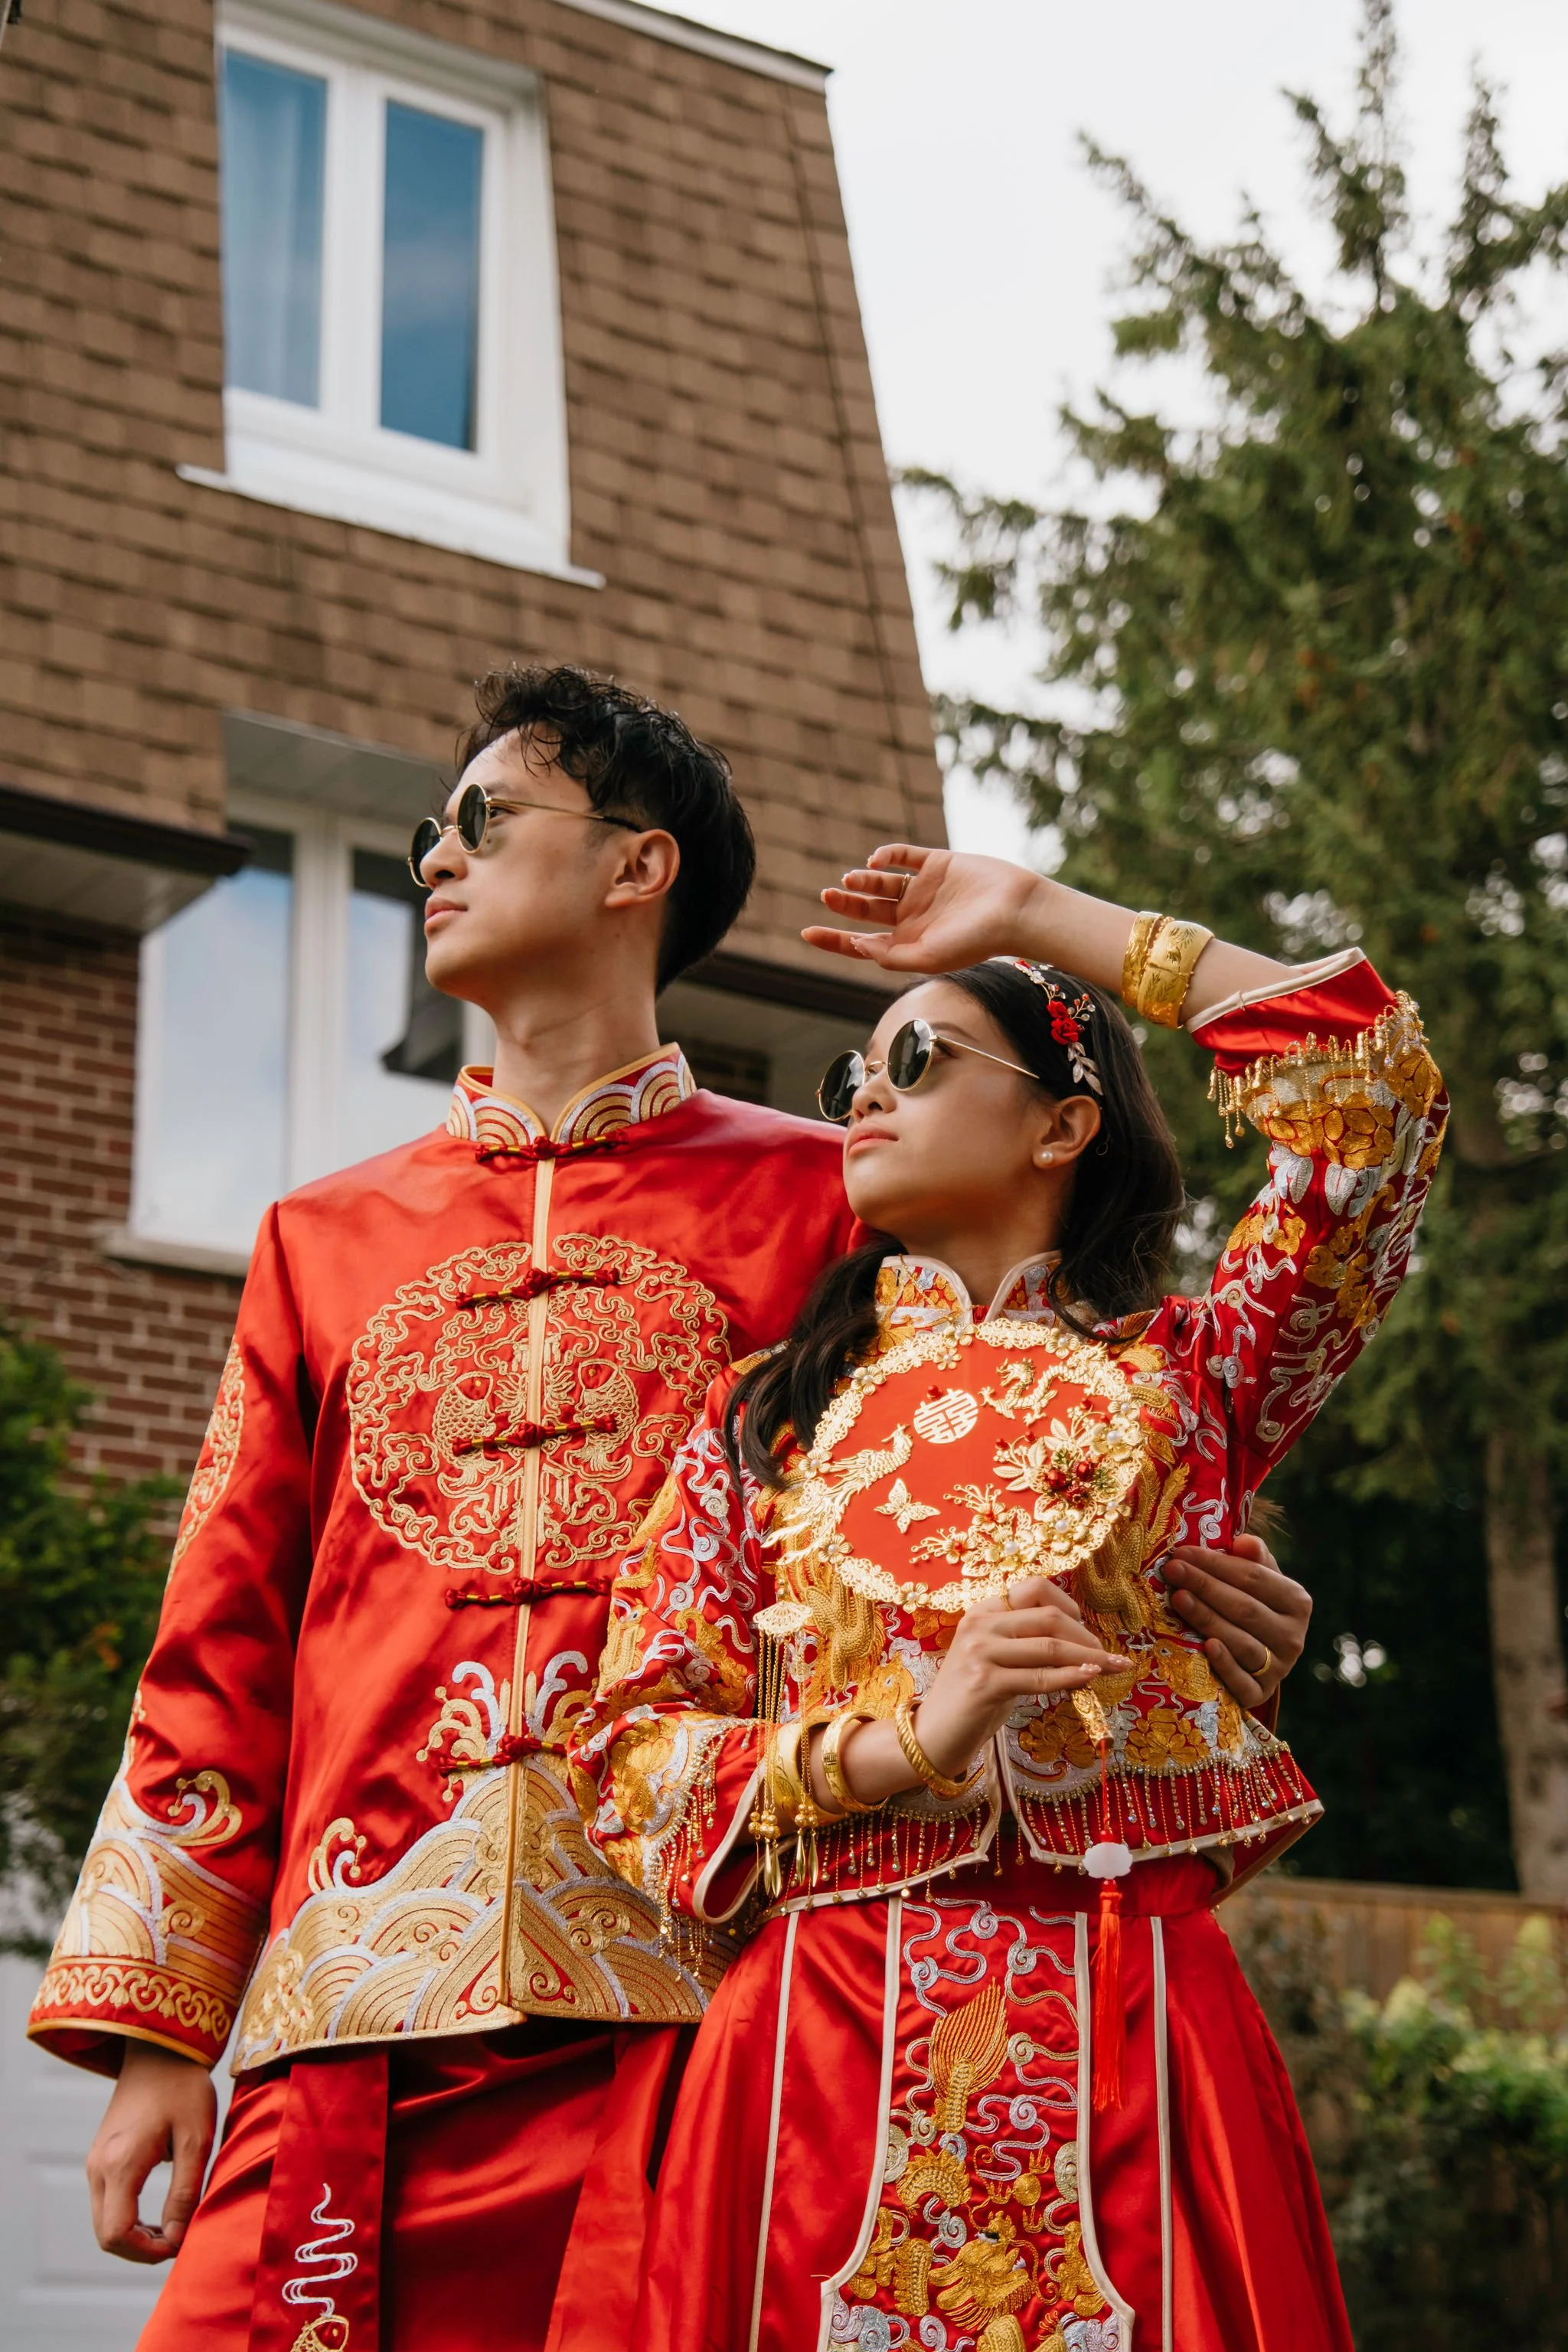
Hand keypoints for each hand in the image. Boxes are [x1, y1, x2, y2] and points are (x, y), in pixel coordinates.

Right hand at [86, 2040, 215, 2261]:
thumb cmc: (183, 2088)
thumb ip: (185, 2191)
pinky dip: (127, 2219)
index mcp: (121, 2164)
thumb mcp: (196, 2138)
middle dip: (141, 2249)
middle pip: (106, 2235)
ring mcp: (95, 2162)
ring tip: (172, 2228)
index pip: (117, 2234)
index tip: (180, 2243)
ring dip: (134, 2236)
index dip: (148, 2251)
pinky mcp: (99, 2158)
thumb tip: (176, 2238)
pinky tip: (158, 2214)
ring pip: (104, 2222)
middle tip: (178, 2240)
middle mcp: (98, 2167)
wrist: (159, 2049)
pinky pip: (106, 2204)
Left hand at [803, 843, 1047, 974]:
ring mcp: (923, 889)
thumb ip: (890, 956)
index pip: (861, 943)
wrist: (1014, 909)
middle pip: (866, 910)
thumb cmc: (976, 941)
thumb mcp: (927, 958)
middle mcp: (912, 917)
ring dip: (862, 879)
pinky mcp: (936, 863)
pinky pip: (903, 856)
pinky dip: (886, 855)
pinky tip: (875, 860)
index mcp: (908, 944)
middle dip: (844, 903)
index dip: (833, 939)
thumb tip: (857, 946)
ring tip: (851, 879)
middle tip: (827, 895)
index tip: (805, 933)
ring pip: (881, 882)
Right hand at [900, 1576, 1129, 1786]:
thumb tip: (1082, 1646)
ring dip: (1089, 1658)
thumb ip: (1028, 1645)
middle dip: (1086, 1637)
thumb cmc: (972, 1697)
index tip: (1087, 1631)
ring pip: (1049, 1647)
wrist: (934, 1732)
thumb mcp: (998, 1659)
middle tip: (1108, 1657)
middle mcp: (980, 1624)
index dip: (1069, 1606)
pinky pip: (1039, 1677)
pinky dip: (1069, 1677)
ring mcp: (980, 1652)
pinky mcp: (985, 1683)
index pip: (1035, 1589)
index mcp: (983, 1610)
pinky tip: (1088, 1679)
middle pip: (1048, 1617)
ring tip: (1112, 1667)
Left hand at [1161, 1533, 1309, 1708]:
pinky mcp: (1260, 1695)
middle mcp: (1293, 1637)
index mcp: (1297, 1602)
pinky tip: (1207, 1645)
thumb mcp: (1258, 1581)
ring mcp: (1279, 1669)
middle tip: (1173, 1570)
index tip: (1182, 1552)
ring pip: (1241, 1642)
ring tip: (1179, 1598)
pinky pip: (1242, 1682)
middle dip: (1205, 1586)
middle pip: (1245, 1608)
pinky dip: (1225, 1664)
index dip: (1216, 1564)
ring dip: (1208, 1619)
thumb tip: (1244, 1542)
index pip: (1253, 1578)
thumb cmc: (1250, 1607)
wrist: (1257, 1659)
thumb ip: (1253, 1559)